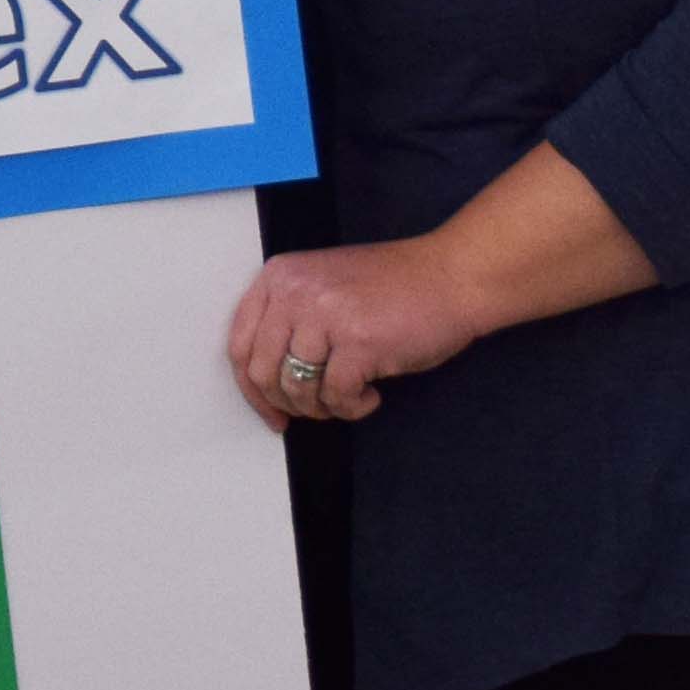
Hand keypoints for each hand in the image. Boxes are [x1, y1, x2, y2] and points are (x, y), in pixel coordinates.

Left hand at [222, 239, 484, 426]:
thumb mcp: (322, 287)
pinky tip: (371, 394)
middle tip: (318, 409)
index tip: (271, 413)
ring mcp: (325, 315)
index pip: (239, 344)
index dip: (252, 390)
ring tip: (348, 396)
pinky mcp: (358, 341)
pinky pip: (336, 397)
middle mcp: (294, 291)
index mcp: (279, 276)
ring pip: (296, 388)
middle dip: (288, 403)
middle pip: (262, 372)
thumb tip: (265, 384)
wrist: (451, 276)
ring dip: (323, 407)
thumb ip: (288, 320)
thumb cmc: (392, 288)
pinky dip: (353, 407)